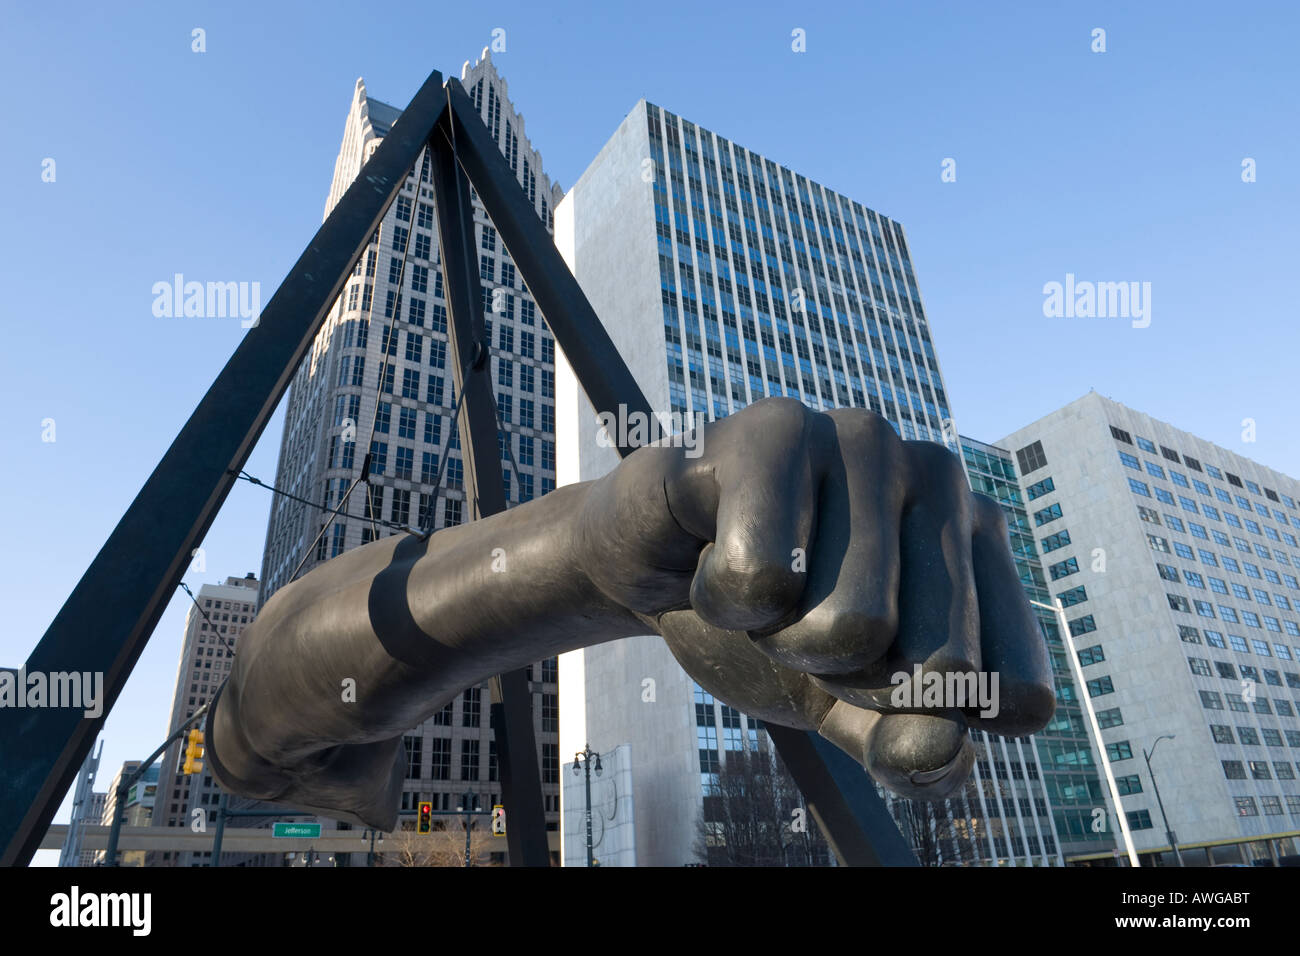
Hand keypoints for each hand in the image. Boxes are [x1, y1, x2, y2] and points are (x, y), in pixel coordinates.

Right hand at [575, 397, 1053, 798]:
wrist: (654, 562)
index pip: (1014, 689)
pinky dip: (721, 600)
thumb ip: (906, 745)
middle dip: (848, 680)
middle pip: (938, 667)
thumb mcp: (847, 705)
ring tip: (758, 587)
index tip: (871, 681)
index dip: (929, 721)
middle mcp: (938, 474)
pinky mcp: (771, 430)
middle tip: (798, 627)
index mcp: (980, 541)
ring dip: (778, 639)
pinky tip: (708, 551)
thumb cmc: (768, 622)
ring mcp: (858, 440)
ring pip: (853, 625)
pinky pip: (760, 576)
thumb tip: (943, 753)